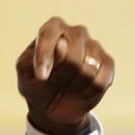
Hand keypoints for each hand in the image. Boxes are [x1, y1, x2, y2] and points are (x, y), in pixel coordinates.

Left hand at [16, 17, 114, 134]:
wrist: (52, 105)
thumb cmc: (35, 83)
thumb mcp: (26, 73)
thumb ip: (39, 57)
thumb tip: (62, 44)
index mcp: (52, 28)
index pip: (50, 34)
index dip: (45, 57)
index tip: (41, 78)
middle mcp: (76, 32)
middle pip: (72, 56)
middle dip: (59, 77)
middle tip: (51, 83)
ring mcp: (94, 46)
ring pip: (87, 70)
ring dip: (72, 86)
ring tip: (65, 85)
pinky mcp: (107, 64)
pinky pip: (99, 82)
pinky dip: (86, 93)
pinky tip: (79, 91)